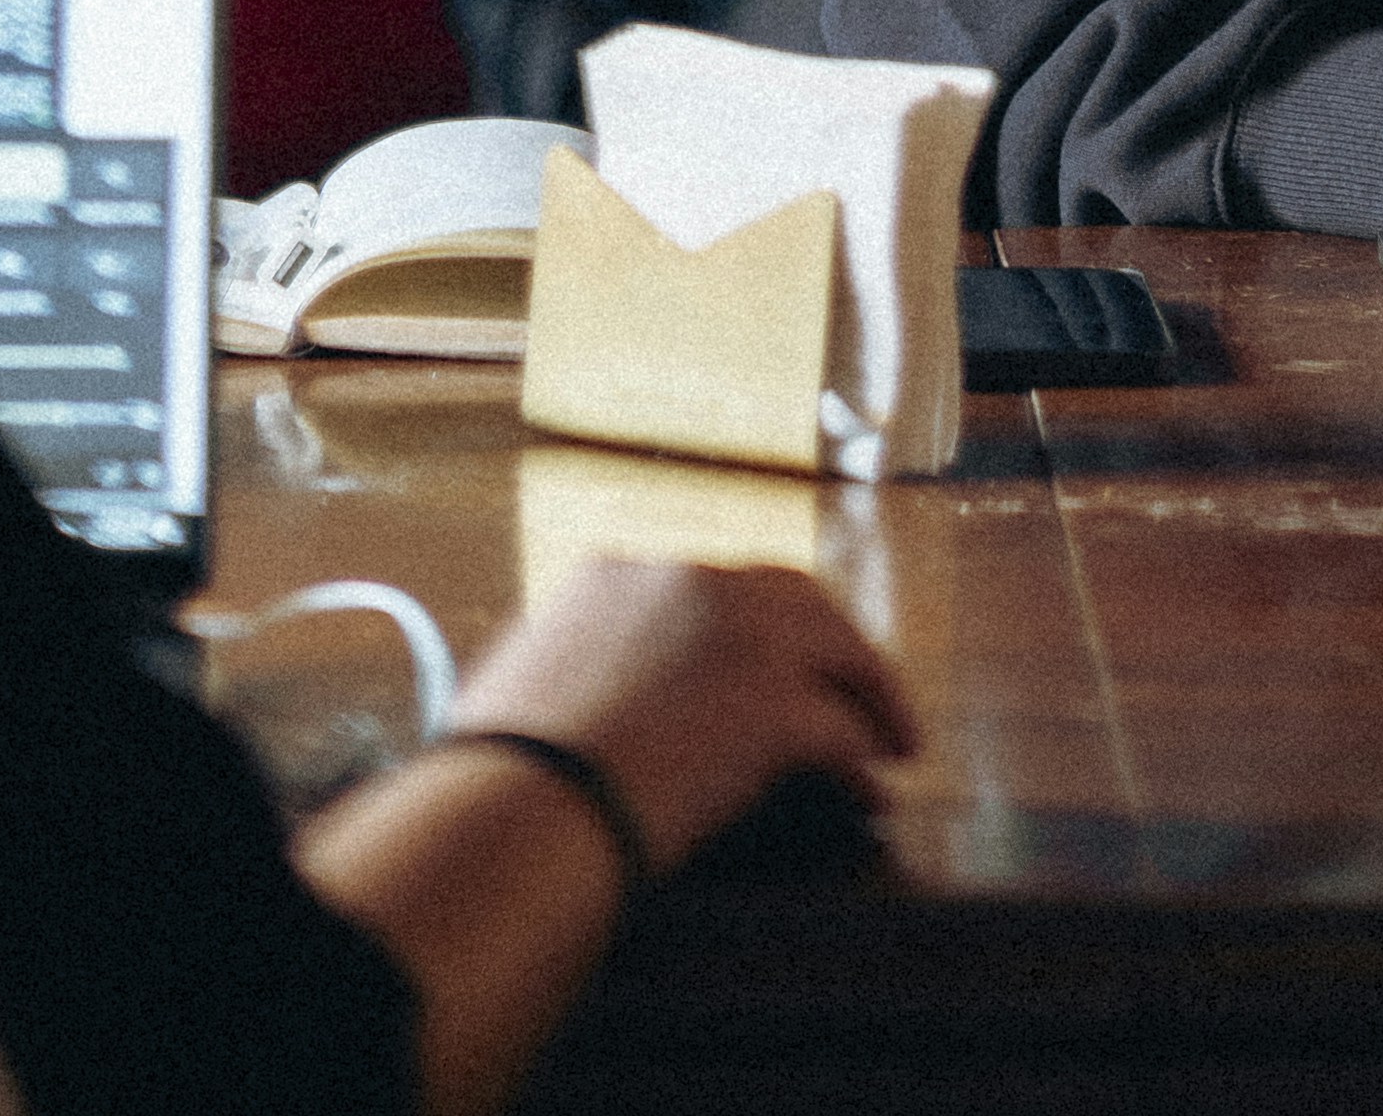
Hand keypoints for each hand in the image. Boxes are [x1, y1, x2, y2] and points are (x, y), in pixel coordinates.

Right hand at [454, 553, 916, 880]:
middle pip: (793, 598)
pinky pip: (840, 730)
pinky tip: (869, 787)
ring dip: (872, 693)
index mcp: (616, 575)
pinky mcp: (774, 705)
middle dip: (831, 642)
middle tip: (854, 683)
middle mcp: (690, 583)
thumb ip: (555, 676)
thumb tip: (554, 713)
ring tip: (891, 735)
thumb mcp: (512, 691)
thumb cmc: (492, 776)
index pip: (707, 590)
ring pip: (838, 648)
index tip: (766, 661)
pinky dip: (860, 758)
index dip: (747, 628)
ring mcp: (741, 636)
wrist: (519, 807)